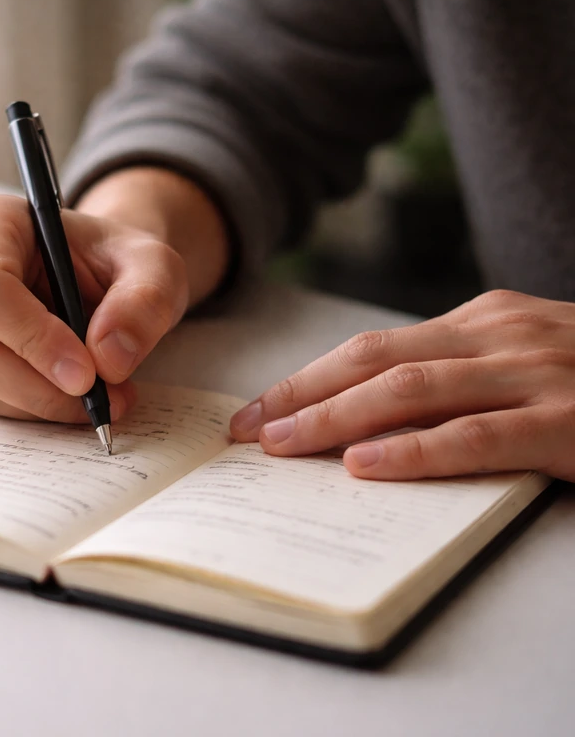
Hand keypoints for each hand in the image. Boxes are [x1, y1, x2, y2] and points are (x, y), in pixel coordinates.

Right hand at [0, 193, 189, 421]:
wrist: (100, 277)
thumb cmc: (115, 260)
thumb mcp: (154, 266)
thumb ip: (145, 301)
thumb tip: (110, 357)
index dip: (32, 338)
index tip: (86, 373)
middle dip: (43, 385)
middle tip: (105, 397)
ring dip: (44, 403)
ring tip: (103, 396)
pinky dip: (35, 409)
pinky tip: (73, 395)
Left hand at [229, 289, 574, 481]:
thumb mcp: (519, 361)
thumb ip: (454, 378)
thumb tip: (360, 420)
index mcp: (482, 321)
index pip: (370, 348)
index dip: (305, 380)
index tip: (255, 410)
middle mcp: (500, 336)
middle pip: (374, 362)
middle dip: (300, 397)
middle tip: (245, 431)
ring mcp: (537, 374)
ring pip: (412, 392)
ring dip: (335, 420)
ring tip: (281, 447)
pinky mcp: (572, 422)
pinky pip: (478, 436)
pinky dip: (417, 451)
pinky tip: (367, 466)